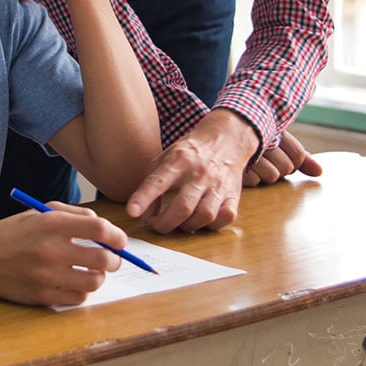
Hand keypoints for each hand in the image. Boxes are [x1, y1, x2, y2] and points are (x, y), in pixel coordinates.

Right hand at [0, 201, 124, 305]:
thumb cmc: (14, 232)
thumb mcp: (41, 212)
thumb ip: (75, 215)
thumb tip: (106, 228)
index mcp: (52, 224)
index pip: (99, 228)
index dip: (117, 236)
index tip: (119, 241)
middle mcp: (50, 249)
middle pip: (103, 259)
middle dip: (114, 260)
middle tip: (111, 259)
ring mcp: (46, 276)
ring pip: (94, 282)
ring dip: (99, 277)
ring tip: (92, 271)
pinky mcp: (41, 296)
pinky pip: (77, 298)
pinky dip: (82, 291)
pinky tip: (75, 283)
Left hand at [125, 109, 257, 232]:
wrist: (225, 140)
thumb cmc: (189, 153)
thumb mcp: (164, 159)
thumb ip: (151, 186)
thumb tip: (144, 216)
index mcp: (178, 160)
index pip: (158, 181)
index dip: (143, 198)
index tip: (131, 212)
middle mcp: (200, 173)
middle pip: (183, 206)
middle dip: (165, 224)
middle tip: (156, 225)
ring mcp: (219, 184)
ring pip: (205, 215)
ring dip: (188, 226)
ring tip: (179, 222)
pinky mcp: (233, 195)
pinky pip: (225, 217)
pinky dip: (212, 225)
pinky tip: (202, 220)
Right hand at [242, 131, 323, 185]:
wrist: (215, 136)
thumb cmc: (250, 141)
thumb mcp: (277, 143)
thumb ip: (301, 157)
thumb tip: (320, 173)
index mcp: (275, 129)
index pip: (298, 155)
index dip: (294, 160)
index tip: (277, 152)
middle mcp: (264, 139)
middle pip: (287, 167)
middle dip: (279, 167)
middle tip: (262, 158)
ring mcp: (251, 152)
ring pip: (273, 175)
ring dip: (265, 173)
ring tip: (252, 163)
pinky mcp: (238, 165)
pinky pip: (255, 180)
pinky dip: (252, 178)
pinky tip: (243, 169)